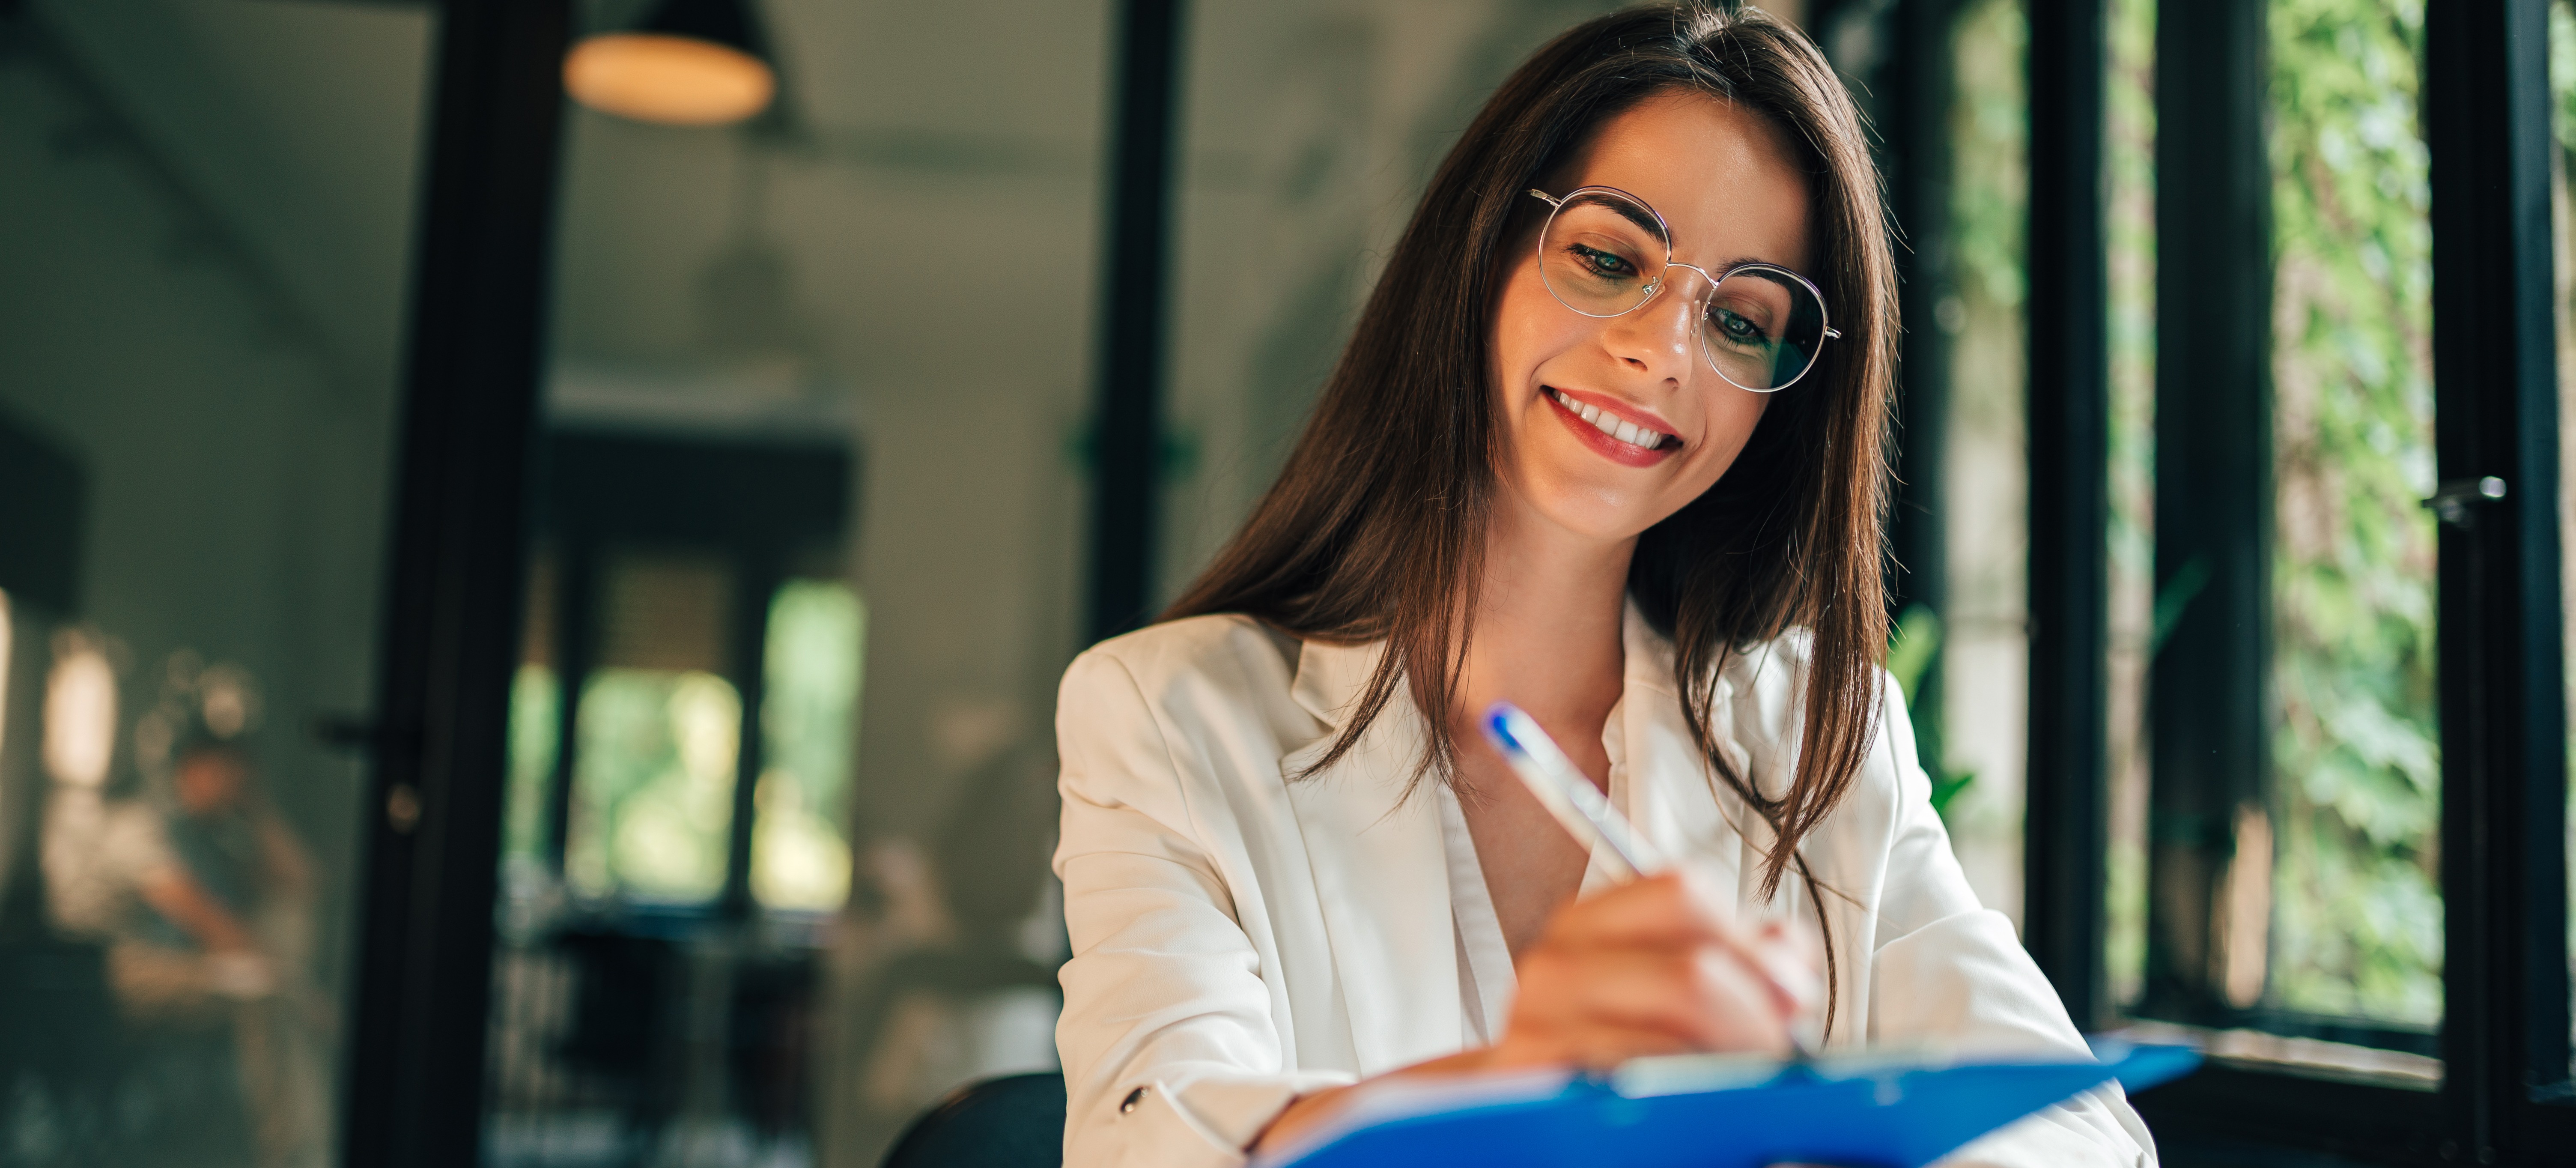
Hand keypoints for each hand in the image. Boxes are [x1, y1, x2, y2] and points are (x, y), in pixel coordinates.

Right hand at [1252, 869, 1820, 1154]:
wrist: (1531, 1119)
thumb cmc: (1625, 1053)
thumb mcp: (1680, 985)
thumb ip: (1745, 956)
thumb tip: (1786, 961)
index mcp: (1588, 924)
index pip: (1683, 892)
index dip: (1753, 947)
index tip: (1788, 993)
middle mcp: (1551, 967)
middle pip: (1691, 973)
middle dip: (1755, 1022)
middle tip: (1774, 1054)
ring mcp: (1535, 1030)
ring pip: (1673, 1039)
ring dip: (1725, 1072)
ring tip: (1728, 1088)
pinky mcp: (1535, 1087)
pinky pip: (1636, 1091)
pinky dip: (1679, 1105)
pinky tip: (1684, 1108)